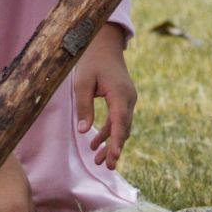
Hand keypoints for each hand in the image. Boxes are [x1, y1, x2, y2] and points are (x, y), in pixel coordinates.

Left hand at [73, 22, 137, 169]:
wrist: (104, 44)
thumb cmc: (92, 61)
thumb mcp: (82, 82)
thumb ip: (83, 106)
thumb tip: (83, 131)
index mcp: (120, 93)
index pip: (120, 122)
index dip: (116, 141)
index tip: (113, 158)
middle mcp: (129, 98)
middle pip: (124, 128)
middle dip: (115, 148)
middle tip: (107, 166)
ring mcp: (128, 98)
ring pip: (122, 126)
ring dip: (111, 142)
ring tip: (98, 161)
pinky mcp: (123, 99)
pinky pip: (118, 119)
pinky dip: (109, 132)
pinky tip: (95, 143)